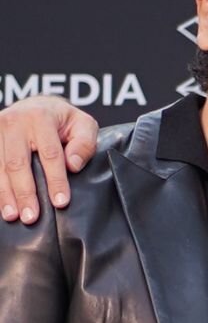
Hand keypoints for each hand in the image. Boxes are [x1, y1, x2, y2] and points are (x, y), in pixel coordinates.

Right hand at [0, 96, 98, 224]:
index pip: (50, 154)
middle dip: (25, 192)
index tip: (60, 202)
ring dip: (5, 194)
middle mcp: (13, 122)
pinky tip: (2, 204)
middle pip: (17, 163)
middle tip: (31, 217)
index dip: (56, 180)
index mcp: (40, 116)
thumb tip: (72, 166)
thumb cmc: (63, 120)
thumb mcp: (83, 124)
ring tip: (13, 215)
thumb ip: (84, 144)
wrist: (36, 106)